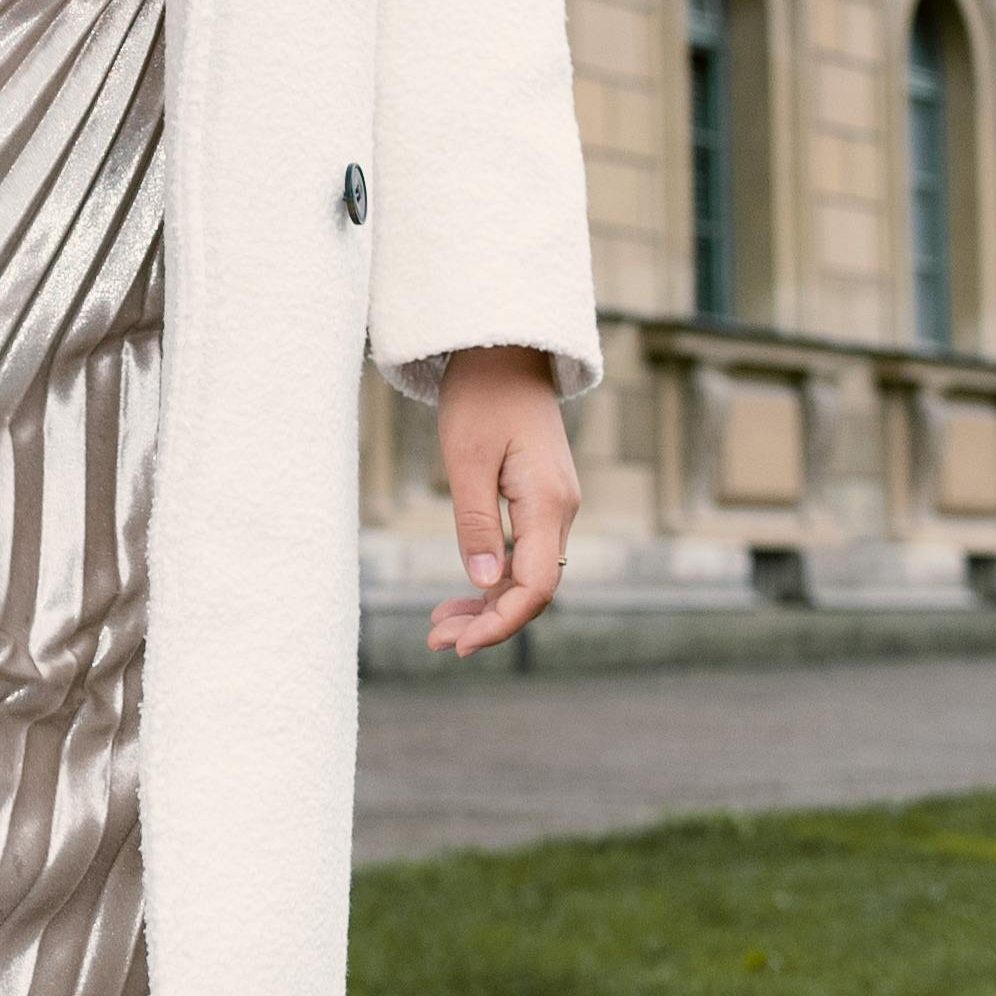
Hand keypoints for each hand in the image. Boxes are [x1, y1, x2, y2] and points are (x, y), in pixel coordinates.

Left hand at [428, 346, 577, 656]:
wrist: (504, 350)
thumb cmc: (481, 396)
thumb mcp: (467, 460)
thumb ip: (476, 524)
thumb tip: (484, 583)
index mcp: (548, 503)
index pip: (535, 586)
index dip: (501, 623)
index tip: (459, 646)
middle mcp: (560, 510)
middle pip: (532, 588)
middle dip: (487, 622)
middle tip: (435, 643)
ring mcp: (553, 506)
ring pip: (526, 574)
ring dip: (486, 605)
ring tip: (438, 627)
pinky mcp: (539, 499)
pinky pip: (522, 553)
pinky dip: (492, 578)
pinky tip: (462, 594)